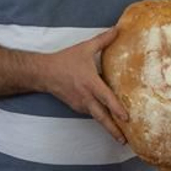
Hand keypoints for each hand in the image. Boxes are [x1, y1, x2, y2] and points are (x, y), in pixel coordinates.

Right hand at [38, 27, 129, 142]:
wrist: (44, 73)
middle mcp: (86, 97)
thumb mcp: (84, 48)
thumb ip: (102, 40)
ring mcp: (81, 104)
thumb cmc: (65, 60)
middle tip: (125, 141)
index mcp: (90, 83)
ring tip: (121, 135)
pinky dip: (100, 118)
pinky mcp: (76, 107)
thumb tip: (117, 29)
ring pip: (97, 117)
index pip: (106, 98)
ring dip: (108, 126)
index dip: (116, 109)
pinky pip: (91, 113)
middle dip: (113, 130)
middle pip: (102, 118)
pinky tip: (109, 121)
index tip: (127, 118)